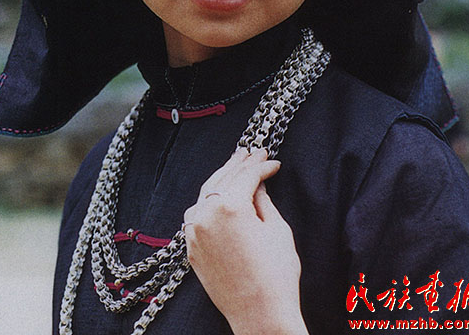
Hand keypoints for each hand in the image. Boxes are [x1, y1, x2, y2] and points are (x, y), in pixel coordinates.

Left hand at [183, 149, 307, 334]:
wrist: (259, 317)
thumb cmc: (276, 276)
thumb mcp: (277, 230)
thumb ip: (263, 200)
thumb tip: (256, 184)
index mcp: (229, 206)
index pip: (246, 175)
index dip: (261, 166)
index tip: (273, 161)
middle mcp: (205, 214)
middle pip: (222, 179)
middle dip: (239, 165)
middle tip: (251, 152)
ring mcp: (194, 231)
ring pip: (205, 193)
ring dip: (221, 178)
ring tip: (235, 166)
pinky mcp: (191, 247)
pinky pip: (197, 214)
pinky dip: (208, 200)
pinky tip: (218, 194)